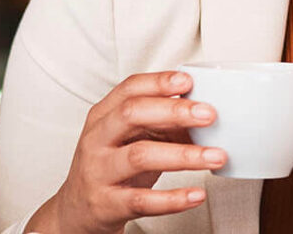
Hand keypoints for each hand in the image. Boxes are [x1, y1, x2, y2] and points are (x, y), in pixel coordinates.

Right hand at [35, 71, 222, 233]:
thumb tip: (202, 114)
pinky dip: (173, 199)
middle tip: (208, 114)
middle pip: (132, 114)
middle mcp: (96, 140)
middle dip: (174, 111)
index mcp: (102, 117)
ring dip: (183, 155)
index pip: (129, 89)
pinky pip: (142, 200)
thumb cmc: (108, 168)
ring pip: (140, 156)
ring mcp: (99, 172)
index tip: (188, 81)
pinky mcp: (107, 204)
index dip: (159, 82)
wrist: (78, 210)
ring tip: (215, 156)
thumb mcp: (126, 139)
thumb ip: (159, 124)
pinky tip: (196, 194)